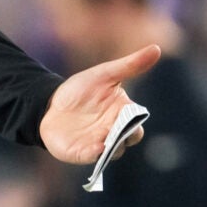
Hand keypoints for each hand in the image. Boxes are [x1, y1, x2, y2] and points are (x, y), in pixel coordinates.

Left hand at [39, 44, 160, 165]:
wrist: (50, 103)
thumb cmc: (81, 89)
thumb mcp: (104, 74)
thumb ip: (130, 65)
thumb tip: (157, 48)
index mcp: (123, 114)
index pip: (136, 123)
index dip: (135, 122)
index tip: (129, 114)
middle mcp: (113, 131)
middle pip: (128, 139)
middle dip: (127, 137)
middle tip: (120, 129)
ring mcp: (98, 144)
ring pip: (113, 152)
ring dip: (112, 147)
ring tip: (107, 141)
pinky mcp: (81, 152)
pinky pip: (92, 157)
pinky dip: (95, 155)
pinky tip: (95, 149)